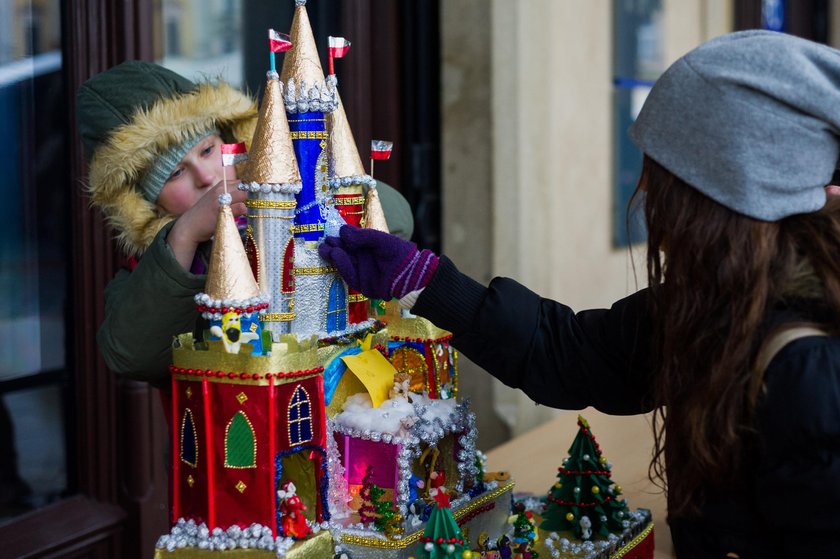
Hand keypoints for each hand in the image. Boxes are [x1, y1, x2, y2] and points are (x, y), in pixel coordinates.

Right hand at [167, 181, 246, 269]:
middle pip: (245, 188)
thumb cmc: (204, 213)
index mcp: (220, 185)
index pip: (241, 183)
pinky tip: (237, 218)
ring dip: (246, 205)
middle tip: (244, 207)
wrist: (190, 226)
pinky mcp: (223, 211)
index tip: (246, 199)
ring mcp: (222, 199)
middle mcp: (221, 190)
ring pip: (245, 196)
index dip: (246, 191)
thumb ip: (228, 194)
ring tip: (240, 213)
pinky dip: (244, 213)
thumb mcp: (215, 198)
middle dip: (248, 198)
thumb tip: (246, 195)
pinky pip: (242, 208)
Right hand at [318, 225, 438, 299]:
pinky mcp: (362, 284)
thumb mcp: (379, 239)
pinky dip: (342, 265)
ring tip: (327, 248)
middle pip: (344, 254)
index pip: (349, 243)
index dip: (339, 239)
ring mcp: (362, 272)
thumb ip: (362, 235)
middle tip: (324, 242)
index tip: (329, 234)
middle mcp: (362, 260)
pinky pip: (349, 275)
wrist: (410, 273)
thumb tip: (342, 231)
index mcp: (367, 248)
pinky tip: (336, 255)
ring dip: (334, 256)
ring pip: (344, 264)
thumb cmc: (398, 252)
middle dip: (333, 247)